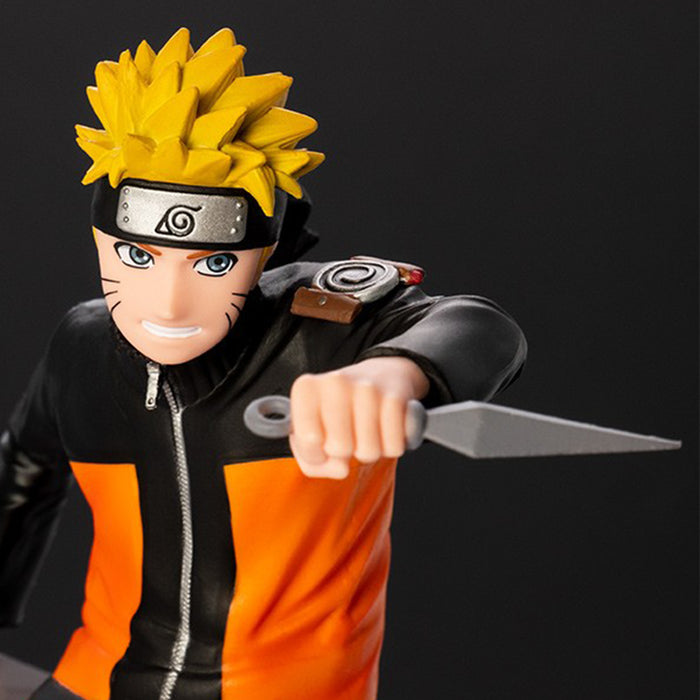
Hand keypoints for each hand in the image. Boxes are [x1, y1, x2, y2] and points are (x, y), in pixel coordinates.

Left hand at [289, 357, 428, 478]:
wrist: (383, 376)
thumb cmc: (341, 411)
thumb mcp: (314, 433)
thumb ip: (313, 463)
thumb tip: (341, 468)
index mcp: (306, 388)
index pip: (308, 440)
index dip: (316, 454)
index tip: (322, 441)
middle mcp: (335, 382)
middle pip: (339, 448)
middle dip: (346, 453)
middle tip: (349, 435)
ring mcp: (367, 388)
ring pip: (368, 451)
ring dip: (370, 451)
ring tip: (367, 431)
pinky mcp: (395, 398)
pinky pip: (394, 447)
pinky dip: (392, 446)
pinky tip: (386, 428)